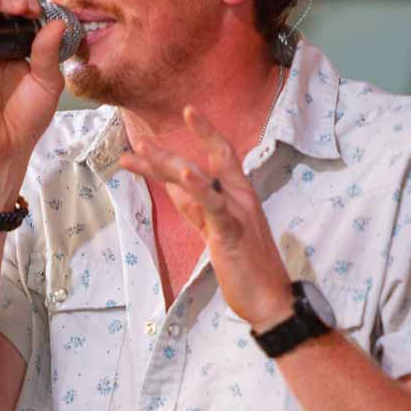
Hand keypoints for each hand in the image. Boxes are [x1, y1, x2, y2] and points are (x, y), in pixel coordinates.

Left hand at [117, 107, 293, 328]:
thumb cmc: (248, 268)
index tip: (189, 111)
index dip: (206, 133)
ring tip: (142, 150)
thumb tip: (175, 186)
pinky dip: (199, 189)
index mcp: (240, 197)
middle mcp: (240, 198)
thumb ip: (199, 208)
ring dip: (168, 164)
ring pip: (200, 180)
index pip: (221, 157)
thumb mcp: (218, 232)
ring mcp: (237, 214)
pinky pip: (213, 207)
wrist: (272, 299)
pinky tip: (184, 175)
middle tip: (138, 141)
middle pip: (203, 164)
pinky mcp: (231, 233)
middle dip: (168, 154)